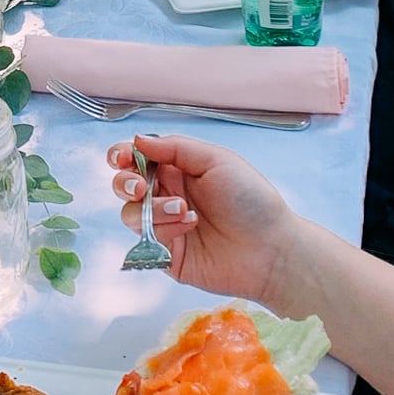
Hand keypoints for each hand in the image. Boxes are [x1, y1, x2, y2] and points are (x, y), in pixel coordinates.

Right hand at [108, 135, 297, 302]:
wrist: (271, 249)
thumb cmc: (252, 200)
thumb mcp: (216, 160)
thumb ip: (175, 147)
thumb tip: (137, 140)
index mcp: (178, 169)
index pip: (137, 157)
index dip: (122, 155)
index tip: (122, 157)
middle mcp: (167, 195)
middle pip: (125, 184)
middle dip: (125, 183)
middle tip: (141, 188)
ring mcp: (165, 225)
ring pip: (130, 212)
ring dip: (152, 209)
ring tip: (184, 211)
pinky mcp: (166, 253)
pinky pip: (145, 239)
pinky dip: (162, 229)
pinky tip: (188, 227)